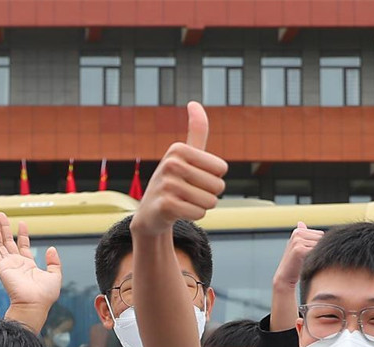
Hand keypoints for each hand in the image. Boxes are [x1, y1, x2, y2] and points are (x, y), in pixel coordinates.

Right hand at [0, 212, 61, 309]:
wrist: (35, 304)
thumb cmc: (45, 295)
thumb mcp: (55, 276)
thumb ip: (54, 262)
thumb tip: (52, 249)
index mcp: (28, 265)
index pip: (23, 246)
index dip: (23, 234)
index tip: (22, 223)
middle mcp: (16, 264)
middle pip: (8, 242)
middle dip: (5, 228)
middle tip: (1, 215)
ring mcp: (8, 265)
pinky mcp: (1, 267)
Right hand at [132, 102, 227, 235]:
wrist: (151, 213)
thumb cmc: (175, 182)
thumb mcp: (185, 155)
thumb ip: (196, 131)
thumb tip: (194, 103)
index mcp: (178, 149)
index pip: (221, 168)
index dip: (213, 178)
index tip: (195, 178)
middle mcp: (171, 163)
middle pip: (218, 186)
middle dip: (208, 194)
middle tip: (189, 193)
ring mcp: (166, 185)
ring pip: (210, 202)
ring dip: (201, 206)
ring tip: (184, 202)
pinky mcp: (166, 206)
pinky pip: (199, 213)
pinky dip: (193, 216)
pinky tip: (179, 212)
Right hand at [273, 222, 324, 290]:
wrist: (285, 276)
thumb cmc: (294, 263)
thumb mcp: (298, 246)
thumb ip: (302, 234)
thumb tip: (300, 222)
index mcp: (298, 231)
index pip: (320, 234)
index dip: (317, 246)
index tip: (307, 253)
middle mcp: (297, 233)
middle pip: (321, 239)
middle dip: (318, 250)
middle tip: (307, 258)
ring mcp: (297, 241)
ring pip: (319, 246)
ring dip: (316, 255)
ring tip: (307, 260)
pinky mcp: (298, 249)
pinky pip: (315, 252)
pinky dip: (314, 259)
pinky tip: (307, 263)